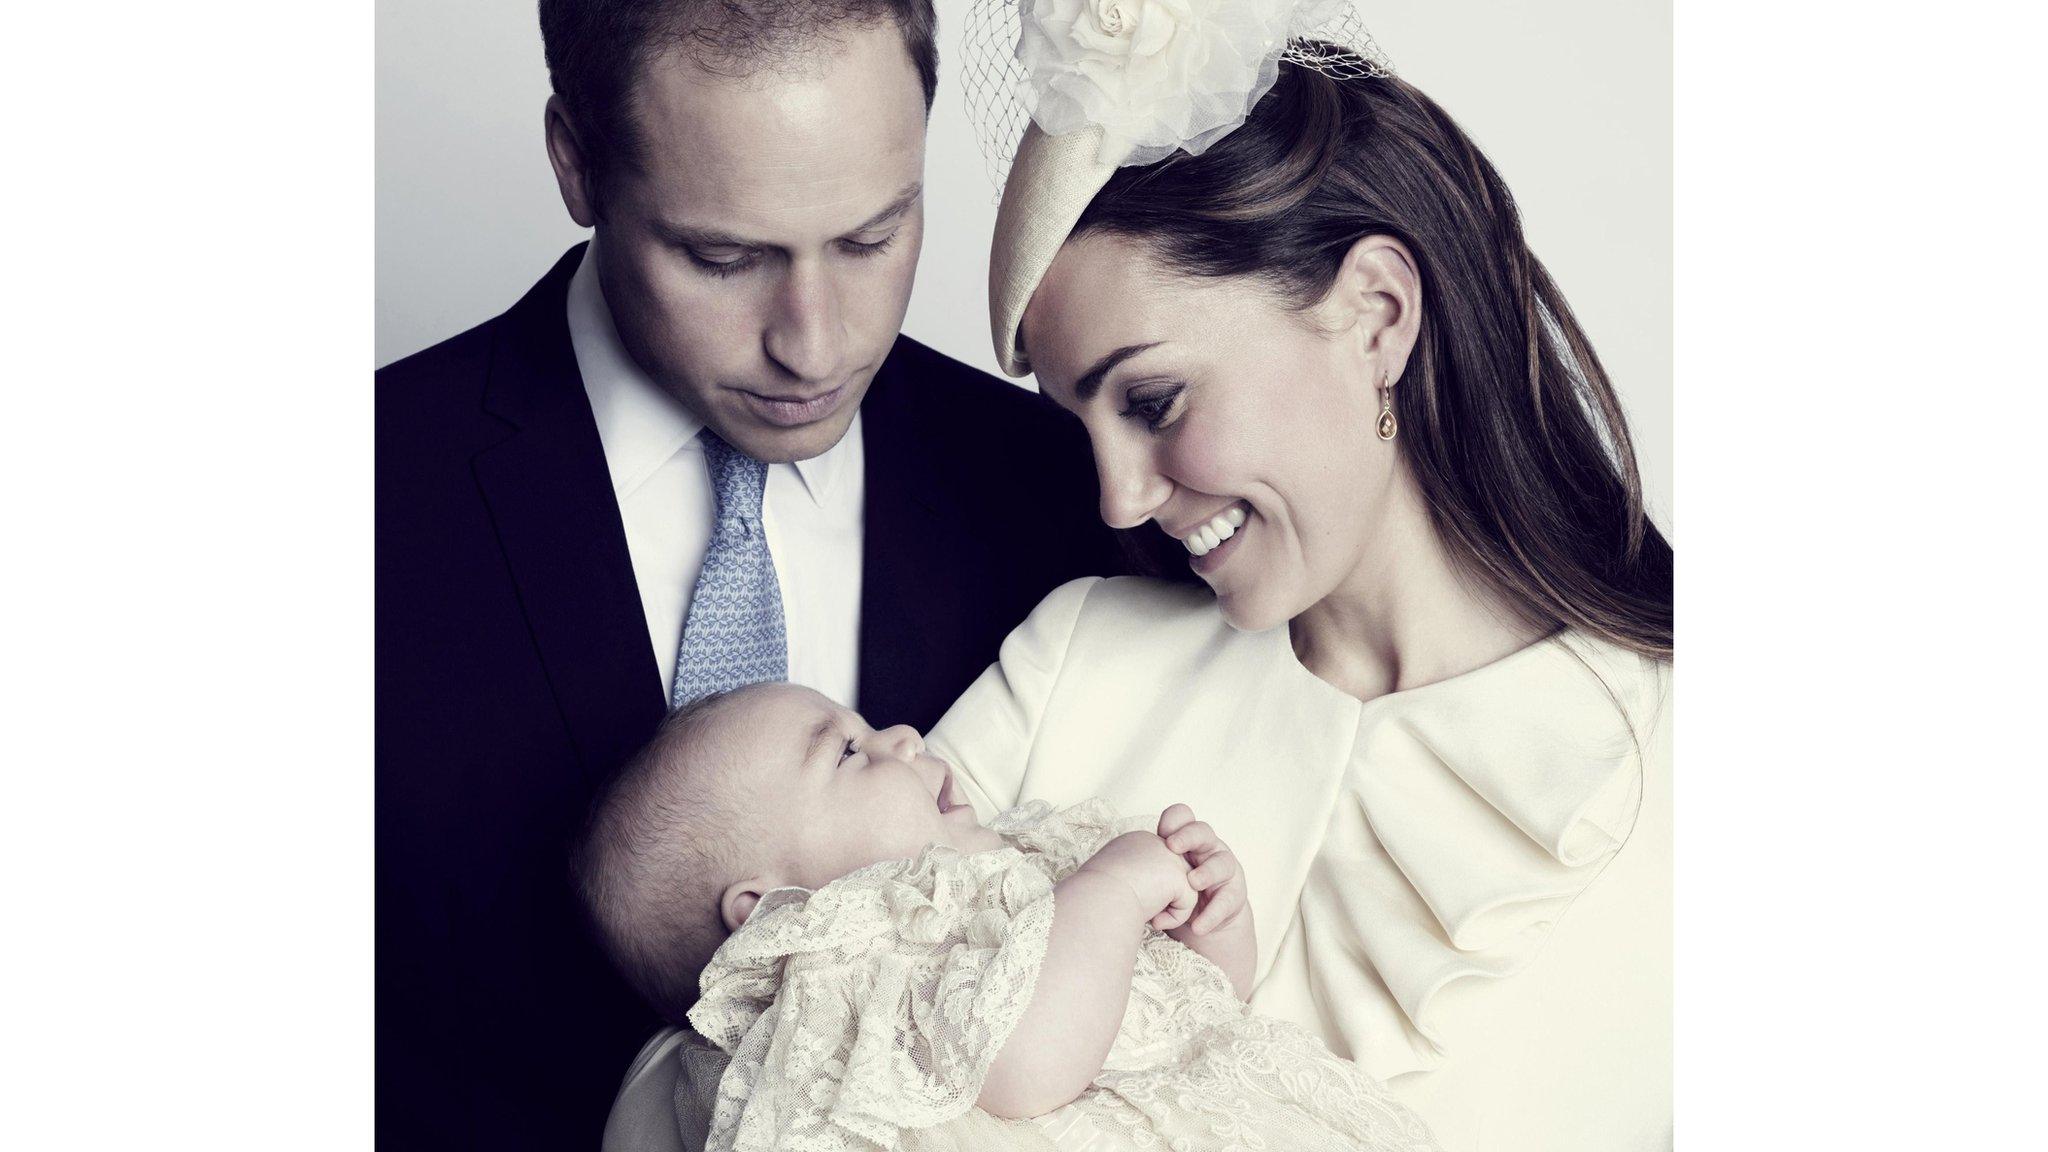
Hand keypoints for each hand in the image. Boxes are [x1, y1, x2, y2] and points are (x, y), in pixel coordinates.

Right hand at [1078, 830, 1198, 930]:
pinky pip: (1188, 902)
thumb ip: (1132, 878)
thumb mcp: (1112, 880)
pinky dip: (1173, 918)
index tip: (1120, 897)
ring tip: (1141, 911)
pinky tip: (1153, 917)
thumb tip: (1147, 894)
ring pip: (1181, 890)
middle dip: (1157, 899)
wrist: (1095, 902)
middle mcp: (1154, 842)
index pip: (1153, 870)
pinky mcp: (1179, 874)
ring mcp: (1168, 855)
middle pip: (1169, 879)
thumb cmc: (1094, 898)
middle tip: (1131, 905)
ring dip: (1165, 909)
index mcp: (1135, 842)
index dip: (1140, 890)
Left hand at [1156, 805, 1247, 937]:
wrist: (1203, 919)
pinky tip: (1198, 926)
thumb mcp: (1162, 876)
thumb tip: (1122, 883)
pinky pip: (1226, 900)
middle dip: (1188, 836)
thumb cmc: (1174, 889)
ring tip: (1192, 883)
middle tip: (1172, 846)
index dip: (1174, 820)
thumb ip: (1147, 872)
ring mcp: (1224, 869)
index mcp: (1187, 839)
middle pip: (1203, 832)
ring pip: (1222, 862)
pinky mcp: (1234, 894)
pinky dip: (1211, 914)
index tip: (1159, 832)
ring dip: (1206, 872)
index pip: (1183, 817)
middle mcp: (1207, 848)